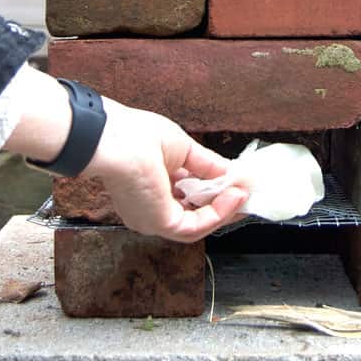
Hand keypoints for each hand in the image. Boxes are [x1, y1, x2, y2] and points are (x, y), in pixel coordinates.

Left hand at [3, 69, 247, 241]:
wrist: (114, 140)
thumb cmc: (137, 136)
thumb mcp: (182, 149)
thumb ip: (207, 164)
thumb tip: (232, 173)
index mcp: (149, 191)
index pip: (185, 198)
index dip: (211, 193)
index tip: (235, 185)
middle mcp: (150, 210)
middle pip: (193, 215)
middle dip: (222, 205)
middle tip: (246, 194)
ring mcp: (154, 220)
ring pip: (198, 224)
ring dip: (225, 210)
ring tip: (244, 193)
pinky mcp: (161, 223)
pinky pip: (197, 225)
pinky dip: (219, 212)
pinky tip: (234, 195)